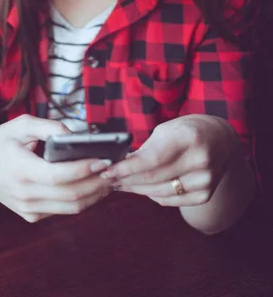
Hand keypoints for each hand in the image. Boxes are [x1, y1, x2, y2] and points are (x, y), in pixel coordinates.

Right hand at [0, 115, 112, 221]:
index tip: (103, 158)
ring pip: (71, 208)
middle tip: (114, 168)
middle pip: (71, 195)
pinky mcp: (32, 216)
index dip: (85, 169)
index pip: (60, 176)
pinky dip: (82, 199)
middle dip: (98, 183)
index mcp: (21, 170)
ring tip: (109, 178)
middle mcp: (25, 194)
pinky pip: (63, 210)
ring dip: (95, 195)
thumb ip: (48, 127)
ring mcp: (28, 209)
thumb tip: (75, 134)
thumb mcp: (19, 125)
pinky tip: (92, 185)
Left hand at [102, 115, 241, 206]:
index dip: (127, 168)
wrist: (221, 141)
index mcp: (189, 137)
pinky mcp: (205, 194)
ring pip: (160, 192)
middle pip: (154, 178)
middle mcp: (200, 160)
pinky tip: (141, 189)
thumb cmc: (188, 130)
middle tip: (109, 179)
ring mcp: (205, 180)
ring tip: (121, 184)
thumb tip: (121, 164)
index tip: (108, 171)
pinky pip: (171, 200)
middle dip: (127, 179)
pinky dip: (153, 195)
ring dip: (136, 190)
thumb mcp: (168, 129)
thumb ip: (147, 148)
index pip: (152, 159)